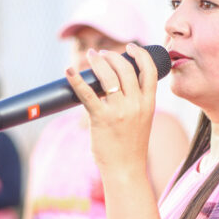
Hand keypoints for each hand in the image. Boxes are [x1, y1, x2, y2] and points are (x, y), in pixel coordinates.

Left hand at [64, 44, 158, 174]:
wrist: (126, 170)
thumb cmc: (130, 147)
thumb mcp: (141, 121)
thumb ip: (135, 103)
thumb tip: (116, 85)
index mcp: (148, 103)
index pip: (149, 70)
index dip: (139, 54)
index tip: (129, 47)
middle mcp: (136, 104)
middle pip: (125, 68)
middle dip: (111, 56)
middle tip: (100, 54)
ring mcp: (120, 111)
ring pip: (108, 76)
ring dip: (97, 62)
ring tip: (90, 57)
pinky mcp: (102, 119)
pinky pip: (87, 94)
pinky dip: (77, 79)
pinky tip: (69, 71)